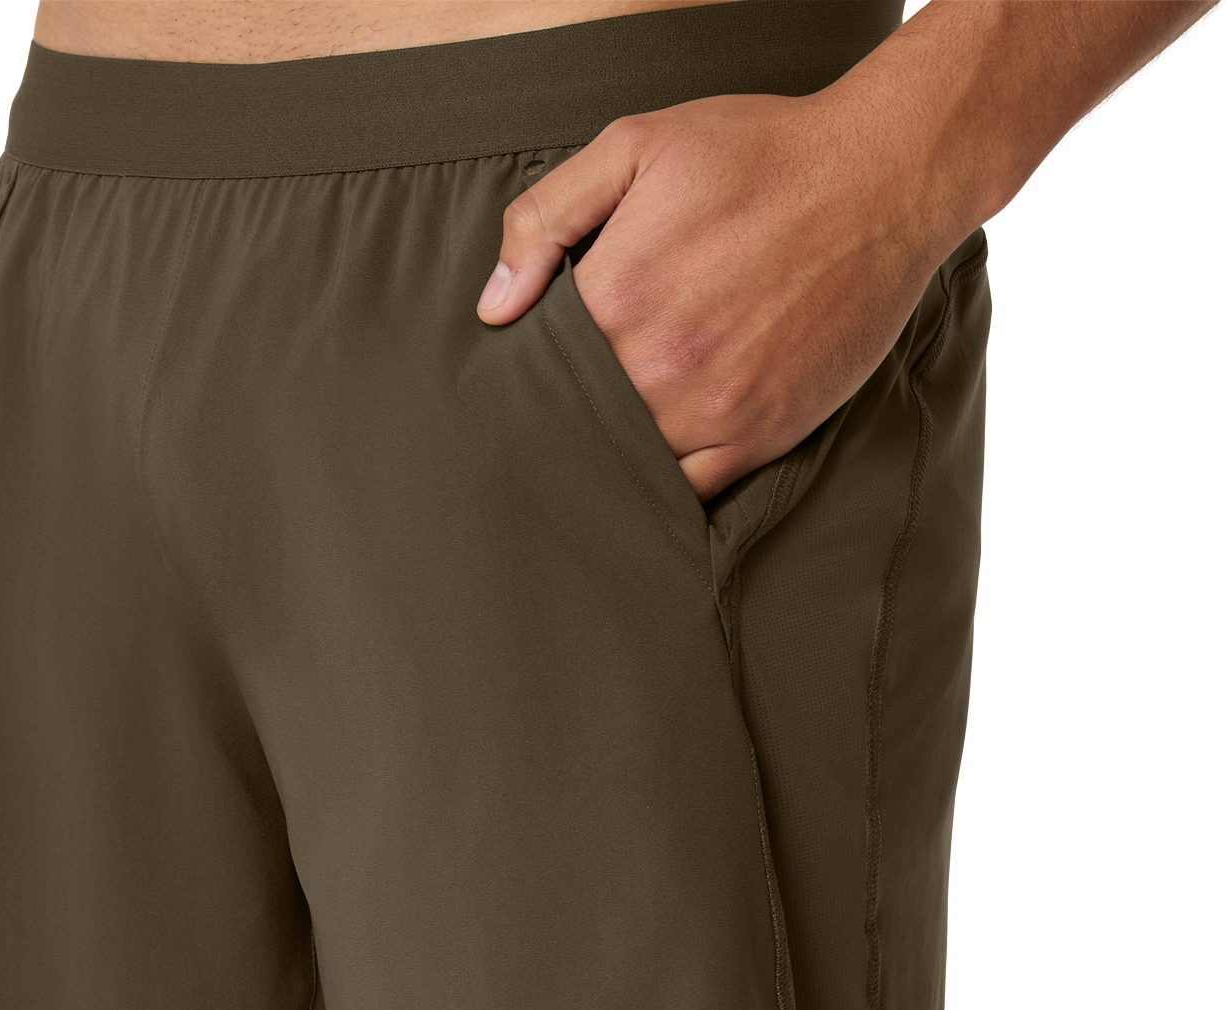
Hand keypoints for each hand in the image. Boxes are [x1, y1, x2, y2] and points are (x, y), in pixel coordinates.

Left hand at [476, 86, 958, 500]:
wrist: (885, 176)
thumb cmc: (761, 153)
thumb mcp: (636, 148)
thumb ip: (547, 218)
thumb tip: (495, 307)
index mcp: (617, 294)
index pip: (540, 363)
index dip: (530, 371)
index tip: (527, 377)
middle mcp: (659, 363)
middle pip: (580, 419)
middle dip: (566, 418)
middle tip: (553, 422)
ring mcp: (713, 407)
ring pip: (631, 461)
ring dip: (610, 457)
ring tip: (599, 449)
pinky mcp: (761, 434)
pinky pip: (691, 490)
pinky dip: (665, 487)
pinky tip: (651, 473)